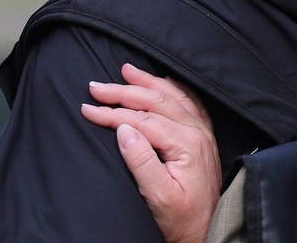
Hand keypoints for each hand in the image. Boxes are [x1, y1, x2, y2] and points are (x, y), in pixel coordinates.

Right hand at [81, 63, 220, 242]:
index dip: (111, 113)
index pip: (142, 119)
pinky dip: (173, 88)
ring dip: (147, 82)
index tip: (88, 109)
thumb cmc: (183, 220)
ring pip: (172, 95)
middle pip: (155, 101)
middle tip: (96, 87)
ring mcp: (202, 133)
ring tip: (126, 70)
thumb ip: (141, 161)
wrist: (208, 233)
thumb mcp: (159, 197)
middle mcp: (197, 132)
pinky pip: (189, 102)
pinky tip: (163, 82)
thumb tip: (123, 129)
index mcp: (186, 144)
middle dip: (123, 91)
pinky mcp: (203, 138)